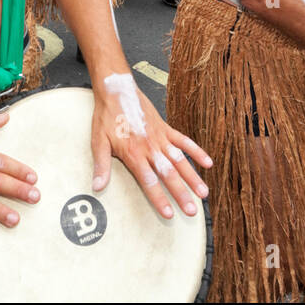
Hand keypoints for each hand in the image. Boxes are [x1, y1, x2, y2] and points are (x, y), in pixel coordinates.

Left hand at [92, 74, 211, 219]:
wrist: (116, 90)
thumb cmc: (106, 117)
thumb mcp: (98, 142)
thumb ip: (101, 166)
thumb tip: (97, 187)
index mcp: (134, 154)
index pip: (149, 182)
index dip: (160, 199)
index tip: (169, 214)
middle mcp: (150, 148)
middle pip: (169, 175)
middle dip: (181, 194)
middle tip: (192, 211)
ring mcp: (160, 137)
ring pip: (180, 161)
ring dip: (192, 177)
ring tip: (204, 193)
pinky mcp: (165, 128)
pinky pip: (184, 141)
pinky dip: (196, 151)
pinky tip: (208, 163)